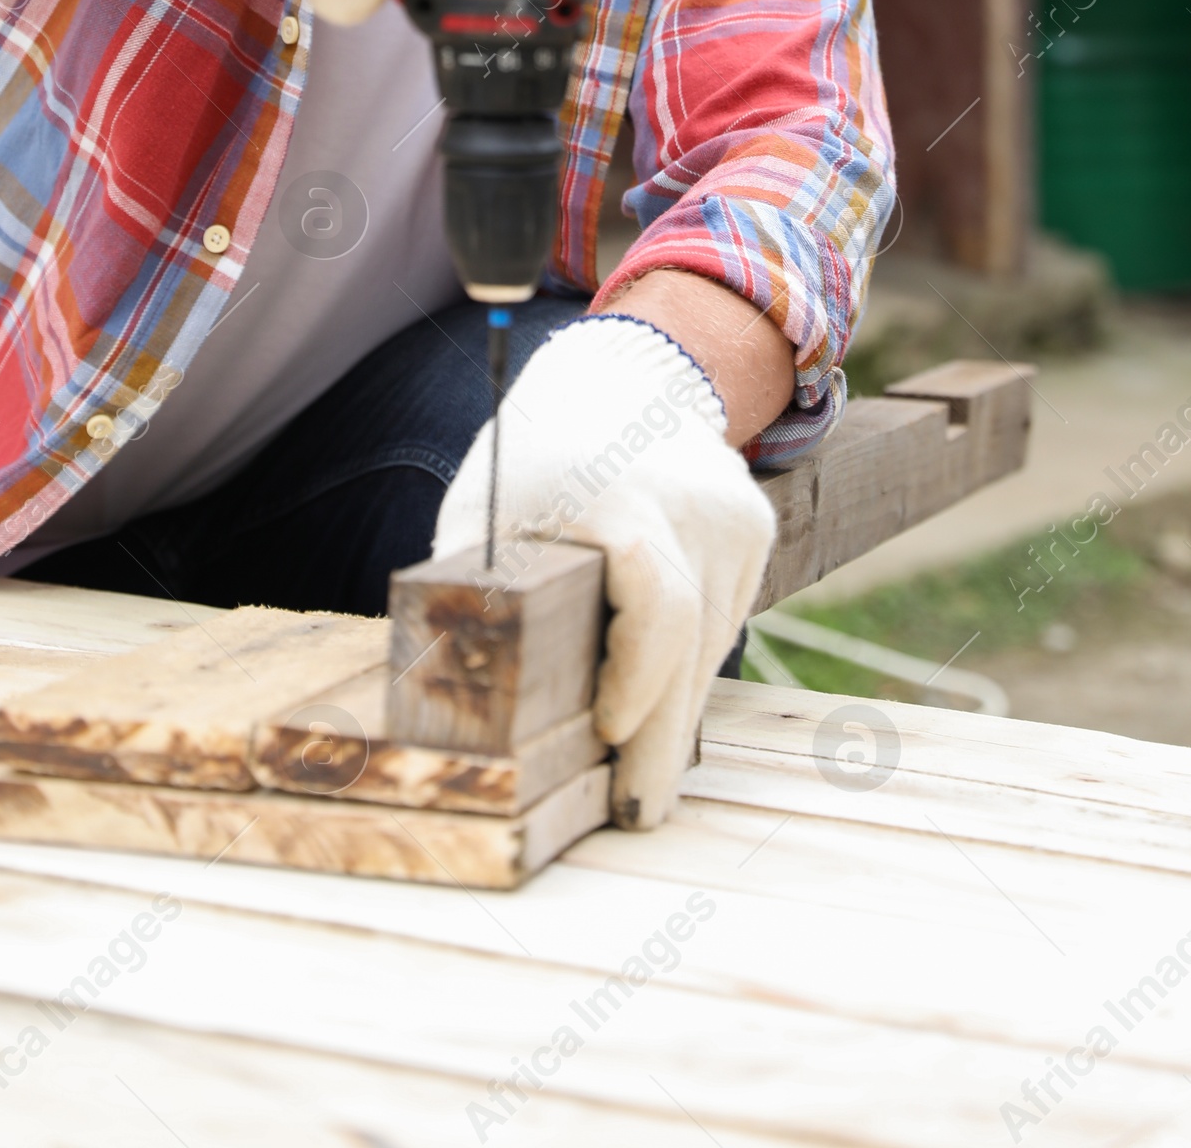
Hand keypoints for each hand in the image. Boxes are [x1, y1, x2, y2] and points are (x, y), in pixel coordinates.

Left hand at [432, 314, 774, 829]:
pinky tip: (658, 689)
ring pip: (711, 639)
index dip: (639, 677)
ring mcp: (733, 513)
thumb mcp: (481, 512)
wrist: (616, 377)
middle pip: (690, 643)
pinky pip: (725, 614)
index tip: (609, 733)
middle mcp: (691, 502)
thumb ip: (469, 595)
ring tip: (638, 766)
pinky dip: (691, 657)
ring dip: (673, 701)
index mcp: (619, 496)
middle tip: (640, 813)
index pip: (657, 603)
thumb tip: (435, 698)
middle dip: (661, 737)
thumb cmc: (531, 459)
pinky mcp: (754, 525)